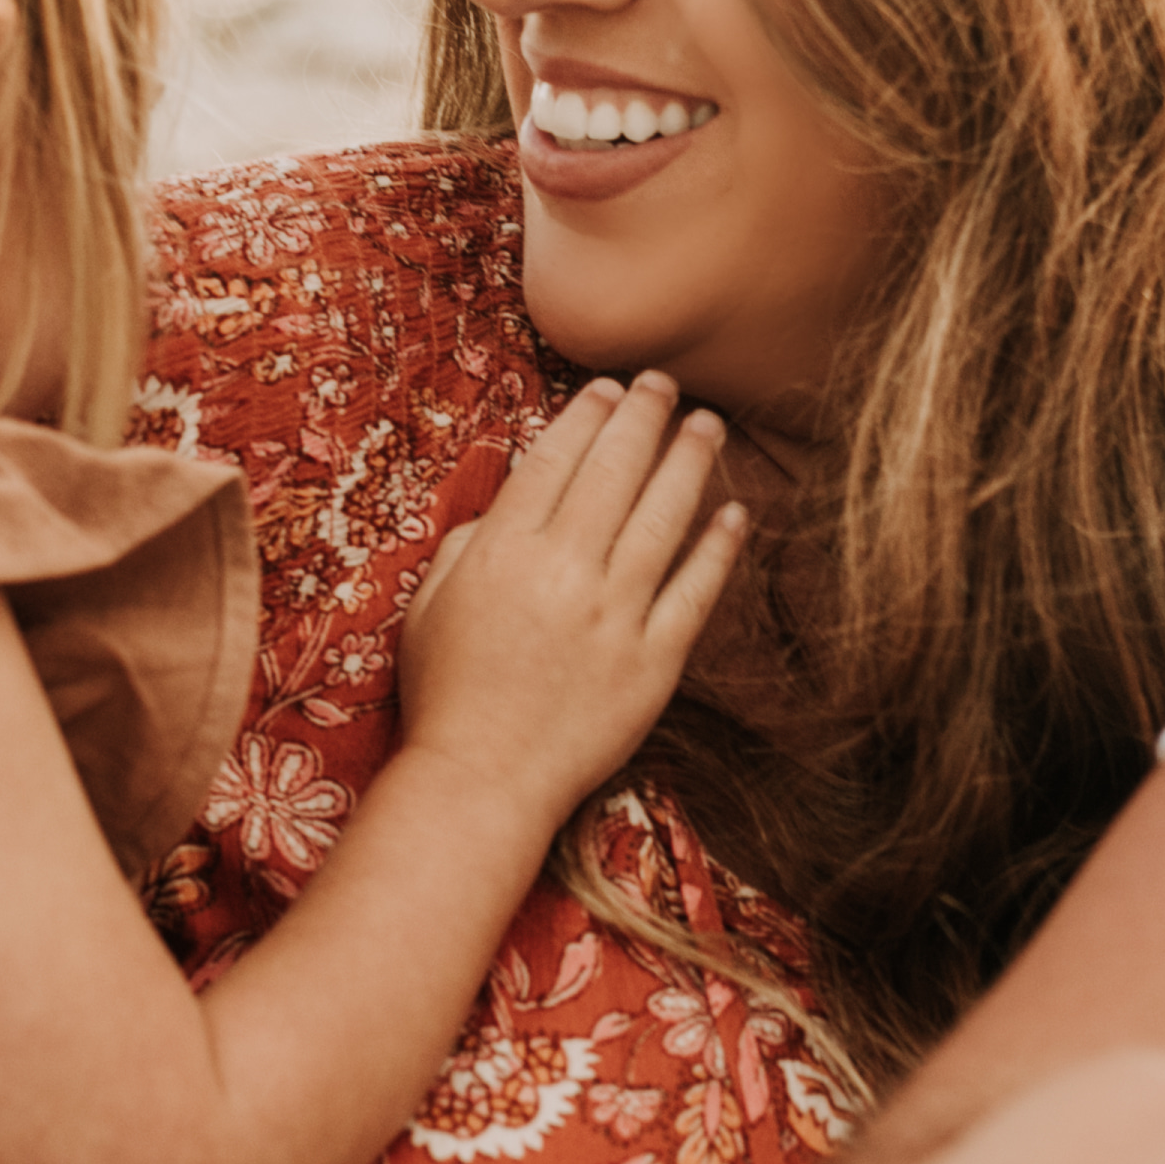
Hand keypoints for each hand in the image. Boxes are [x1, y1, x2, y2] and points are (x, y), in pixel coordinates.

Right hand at [395, 373, 742, 816]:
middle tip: (663, 383)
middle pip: (615, 473)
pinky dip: (718, 550)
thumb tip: (507, 506)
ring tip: (707, 426)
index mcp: (504, 551)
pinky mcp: (654, 661)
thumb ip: (468, 544)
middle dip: (643, 417)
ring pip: (664, 519)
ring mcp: (615, 617)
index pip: (555, 460)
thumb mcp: (429, 605)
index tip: (607, 388)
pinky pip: (695, 593)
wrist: (482, 780)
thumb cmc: (445, 694)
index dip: (586, 416)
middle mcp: (565, 572)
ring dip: (689, 463)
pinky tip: (735, 514)